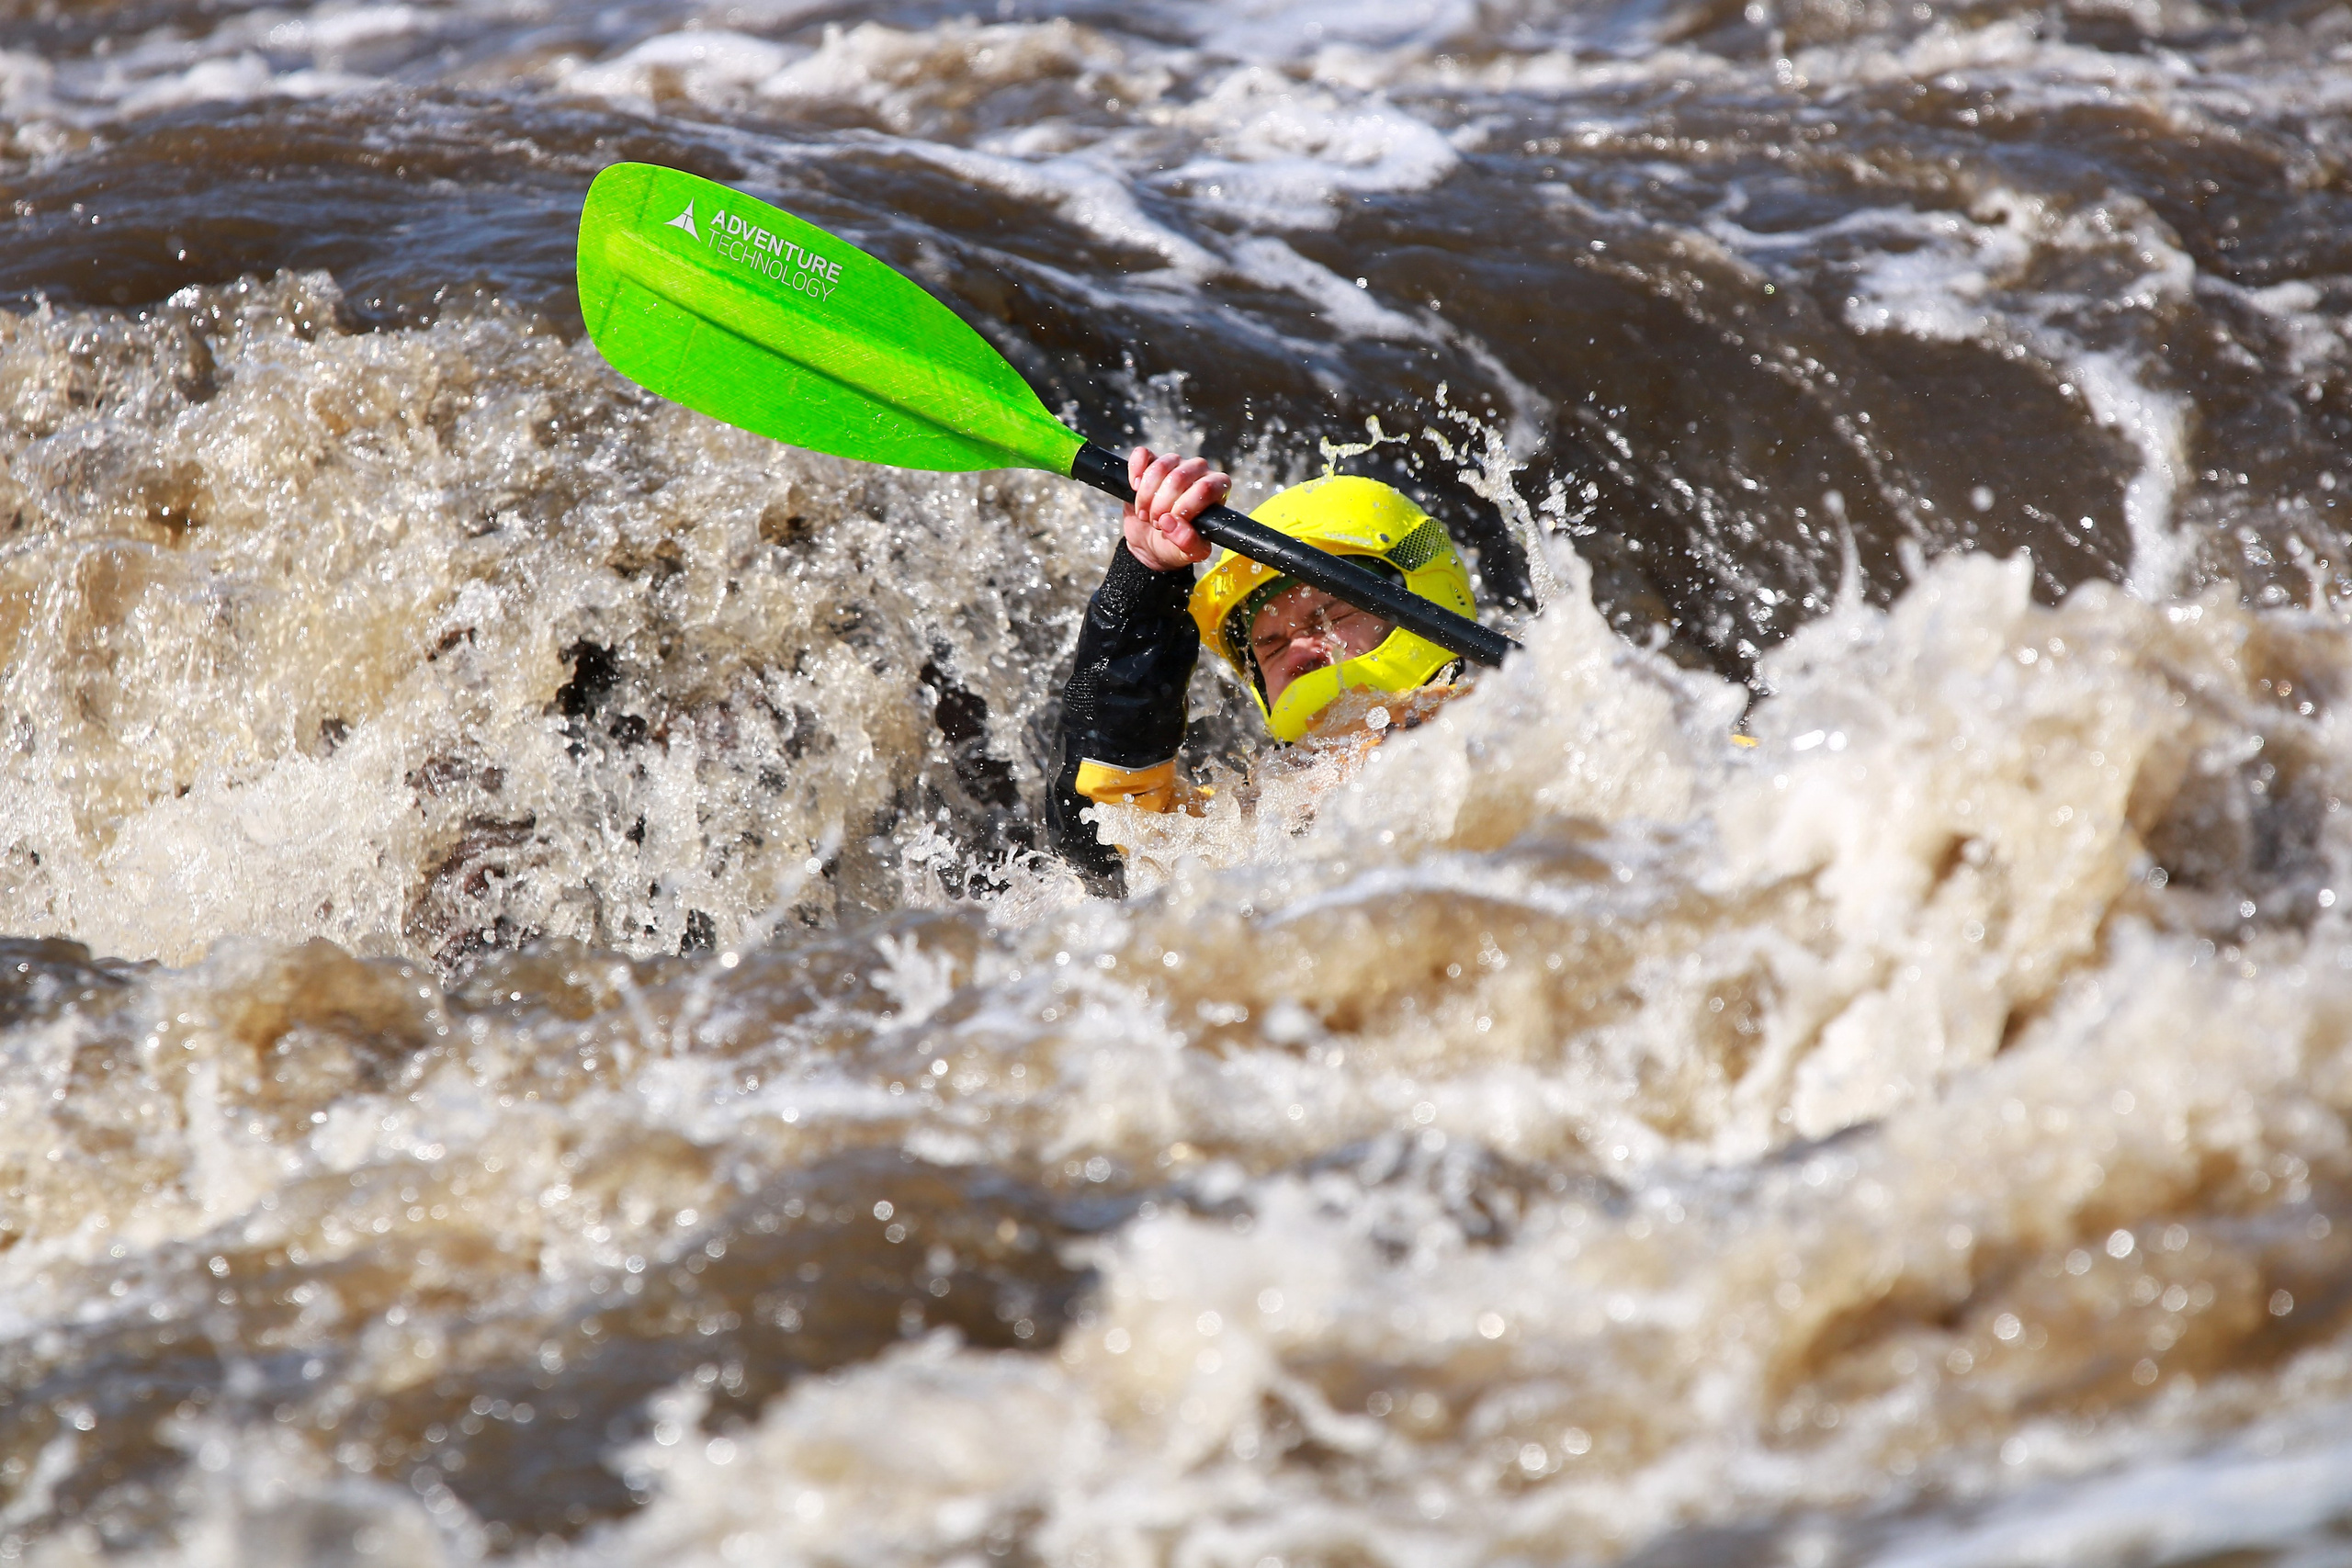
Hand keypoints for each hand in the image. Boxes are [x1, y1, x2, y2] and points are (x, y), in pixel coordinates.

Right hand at [1122, 446, 1225, 570]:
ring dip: (1147, 496)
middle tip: (1157, 523)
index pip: (1205, 488)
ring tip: (1147, 514)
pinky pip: (1142, 455)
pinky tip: (1135, 488)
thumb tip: (1172, 523)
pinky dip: (1136, 471)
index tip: (1171, 523)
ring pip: (1160, 467)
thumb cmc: (1175, 545)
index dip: (1184, 507)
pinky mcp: (1152, 461)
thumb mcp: (1188, 553)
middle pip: (1180, 477)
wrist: (1150, 543)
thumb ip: (1188, 544)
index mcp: (1216, 491)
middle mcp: (1199, 473)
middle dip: (1162, 505)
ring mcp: (1176, 464)